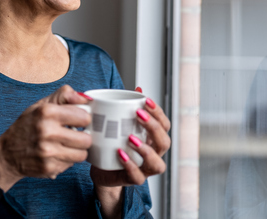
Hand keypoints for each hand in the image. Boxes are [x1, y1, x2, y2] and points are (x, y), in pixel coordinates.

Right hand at [0, 85, 91, 190]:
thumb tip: (86, 98)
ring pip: (82, 154)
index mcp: (47, 112)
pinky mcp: (48, 168)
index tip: (77, 121)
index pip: (84, 117)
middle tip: (74, 134)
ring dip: (77, 150)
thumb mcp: (42, 105)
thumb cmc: (27, 126)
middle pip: (86, 139)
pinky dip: (67, 160)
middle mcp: (47, 131)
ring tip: (66, 145)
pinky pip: (71, 164)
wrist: (8, 153)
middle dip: (82, 136)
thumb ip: (65, 96)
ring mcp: (48, 152)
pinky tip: (57, 154)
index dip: (83, 119)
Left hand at [92, 87, 170, 216]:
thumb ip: (130, 107)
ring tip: (130, 138)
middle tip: (138, 114)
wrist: (102, 168)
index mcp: (153, 139)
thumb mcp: (121, 123)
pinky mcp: (133, 180)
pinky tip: (121, 154)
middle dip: (153, 127)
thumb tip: (138, 87)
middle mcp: (154, 154)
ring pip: (157, 164)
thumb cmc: (115, 143)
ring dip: (145, 150)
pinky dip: (131, 166)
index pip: (165, 125)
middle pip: (164, 143)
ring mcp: (146, 169)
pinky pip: (138, 177)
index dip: (158, 113)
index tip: (146, 100)